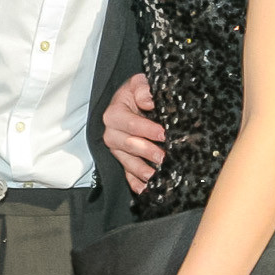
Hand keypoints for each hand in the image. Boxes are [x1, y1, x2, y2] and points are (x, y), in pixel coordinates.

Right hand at [103, 73, 164, 193]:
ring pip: (127, 161)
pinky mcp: (123, 160)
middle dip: (146, 152)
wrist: (130, 102)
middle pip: (128, 145)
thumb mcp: (138, 84)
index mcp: (114, 114)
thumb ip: (143, 89)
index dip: (146, 129)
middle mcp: (112, 133)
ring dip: (141, 171)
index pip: (130, 124)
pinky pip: (126, 174)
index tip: (162, 133)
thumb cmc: (136, 93)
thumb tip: (149, 100)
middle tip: (163, 157)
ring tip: (155, 177)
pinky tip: (145, 190)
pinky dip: (135, 183)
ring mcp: (117, 149)